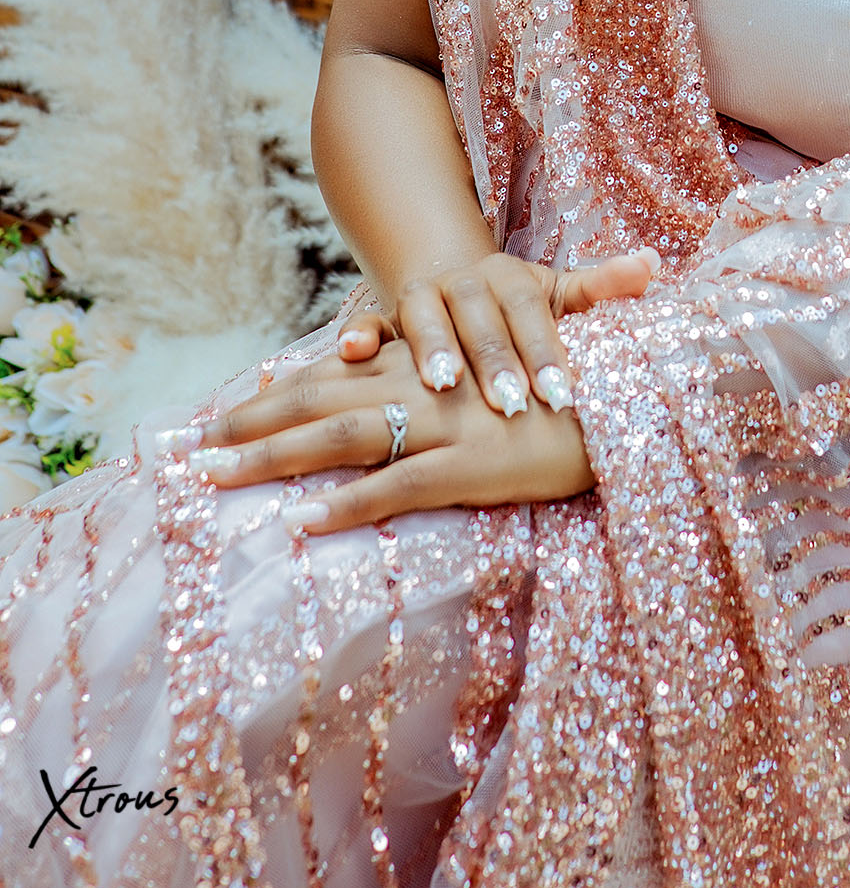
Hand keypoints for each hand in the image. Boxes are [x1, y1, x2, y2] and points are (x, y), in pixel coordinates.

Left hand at [184, 337, 593, 534]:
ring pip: (341, 438)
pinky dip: (346, 504)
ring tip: (215, 480)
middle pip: (317, 402)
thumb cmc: (553, 389)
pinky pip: (396, 487)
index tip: (221, 419)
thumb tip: (356, 363)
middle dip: (249, 428)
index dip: (272, 397)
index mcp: (423, 365)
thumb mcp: (485, 368)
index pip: (331, 375)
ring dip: (273, 460)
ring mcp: (445, 426)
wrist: (621, 401)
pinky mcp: (470, 466)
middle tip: (189, 452)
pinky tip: (300, 523)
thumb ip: (422, 368)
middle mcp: (423, 387)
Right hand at [334, 246, 658, 418]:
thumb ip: (600, 286)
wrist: (447, 277)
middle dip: (495, 360)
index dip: (547, 350)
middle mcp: (465, 282)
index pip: (533, 312)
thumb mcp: (556, 294)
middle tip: (513, 404)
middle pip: (481, 317)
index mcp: (511, 279)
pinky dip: (357, 335)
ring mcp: (421, 297)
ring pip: (423, 316)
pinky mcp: (383, 317)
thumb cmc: (514, 305)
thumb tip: (652, 265)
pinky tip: (350, 355)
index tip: (565, 393)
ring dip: (430, 346)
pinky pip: (367, 323)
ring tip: (442, 385)